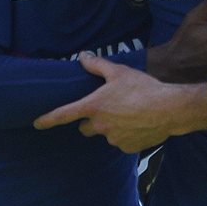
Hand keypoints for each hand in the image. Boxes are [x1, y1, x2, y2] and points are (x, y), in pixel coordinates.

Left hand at [34, 53, 206, 153]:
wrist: (169, 109)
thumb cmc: (143, 88)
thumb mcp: (119, 72)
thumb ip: (97, 65)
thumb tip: (82, 57)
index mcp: (94, 106)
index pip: (64, 114)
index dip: (48, 119)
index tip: (37, 123)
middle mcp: (99, 125)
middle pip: (85, 127)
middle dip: (91, 120)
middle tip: (107, 108)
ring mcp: (113, 138)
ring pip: (105, 133)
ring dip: (112, 126)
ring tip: (130, 113)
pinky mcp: (126, 148)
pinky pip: (121, 141)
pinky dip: (126, 134)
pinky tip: (138, 123)